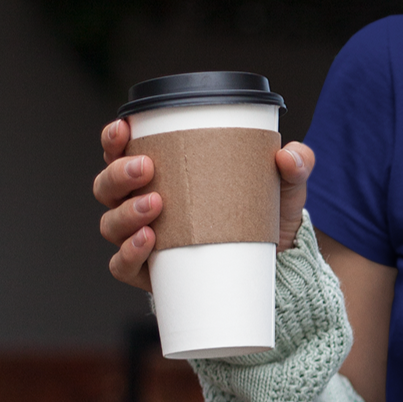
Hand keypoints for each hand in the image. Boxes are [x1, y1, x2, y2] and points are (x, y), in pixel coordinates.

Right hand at [94, 117, 315, 290]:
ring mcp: (142, 241)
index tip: (123, 127)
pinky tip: (146, 241)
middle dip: (118, 174)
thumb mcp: (284, 188)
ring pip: (109, 224)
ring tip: (154, 206)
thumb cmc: (265, 217)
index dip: (113, 139)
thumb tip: (289, 155)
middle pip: (107, 187)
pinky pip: (123, 266)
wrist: (275, 268)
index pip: (122, 152)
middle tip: (146, 168)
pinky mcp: (151, 274)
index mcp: (161, 175)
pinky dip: (128, 254)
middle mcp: (141, 205)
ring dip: (124, 212)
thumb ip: (295, 165)